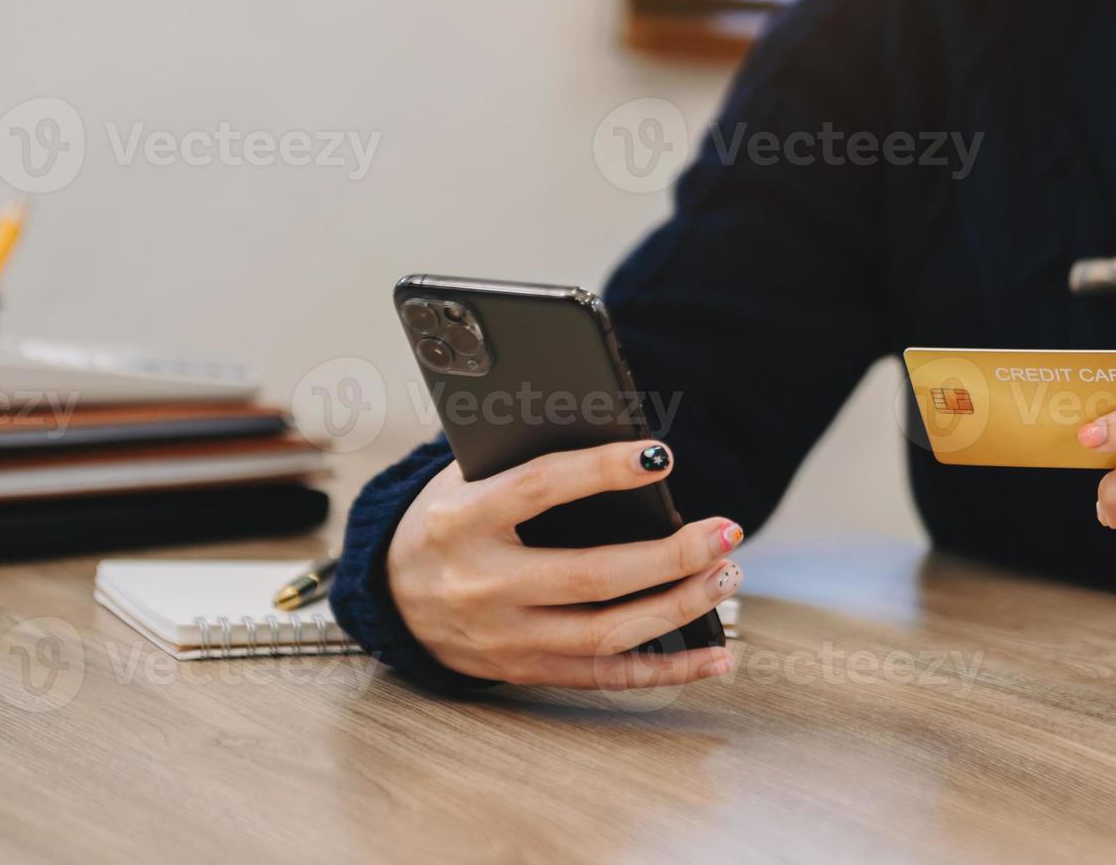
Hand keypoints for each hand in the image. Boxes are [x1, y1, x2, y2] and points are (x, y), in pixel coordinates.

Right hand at [387, 440, 741, 686]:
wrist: (389, 595)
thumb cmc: (450, 518)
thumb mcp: (466, 477)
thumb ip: (526, 457)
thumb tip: (617, 438)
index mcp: (461, 520)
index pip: (540, 488)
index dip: (603, 470)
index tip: (661, 456)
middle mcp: (481, 584)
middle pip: (591, 576)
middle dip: (671, 555)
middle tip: (726, 531)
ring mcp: (504, 637)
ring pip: (607, 632)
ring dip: (679, 605)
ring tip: (726, 573)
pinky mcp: (525, 671)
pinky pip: (608, 677)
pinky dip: (670, 669)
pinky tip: (718, 653)